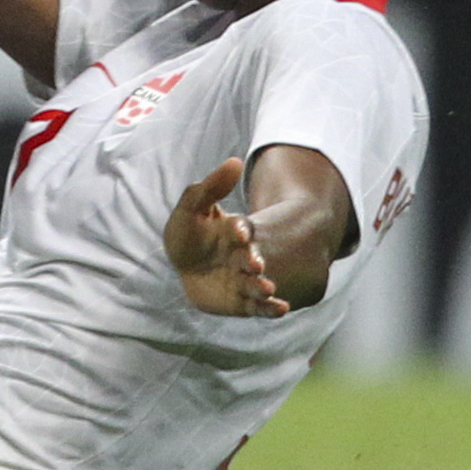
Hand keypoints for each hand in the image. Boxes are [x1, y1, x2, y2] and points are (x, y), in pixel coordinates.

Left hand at [164, 157, 291, 318]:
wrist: (188, 271)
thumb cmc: (190, 236)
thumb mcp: (191, 209)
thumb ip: (210, 187)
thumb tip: (234, 161)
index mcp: (235, 232)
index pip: (242, 229)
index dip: (240, 229)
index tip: (237, 231)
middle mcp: (244, 257)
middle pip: (251, 258)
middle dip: (254, 260)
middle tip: (254, 264)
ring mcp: (246, 280)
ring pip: (258, 283)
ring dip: (263, 285)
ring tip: (266, 286)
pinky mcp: (245, 303)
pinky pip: (261, 307)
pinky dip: (272, 308)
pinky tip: (282, 308)